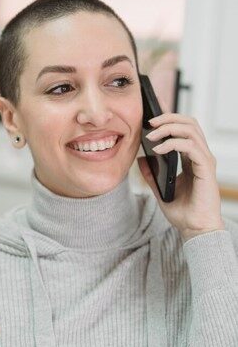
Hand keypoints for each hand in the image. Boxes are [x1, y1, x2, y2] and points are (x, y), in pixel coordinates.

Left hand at [137, 105, 223, 241]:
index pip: (184, 128)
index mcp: (192, 158)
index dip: (169, 118)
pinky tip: (158, 149)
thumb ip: (151, 174)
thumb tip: (140, 159)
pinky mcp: (205, 168)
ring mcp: (205, 161)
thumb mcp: (160, 189)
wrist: (195, 230)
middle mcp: (201, 156)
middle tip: (149, 122)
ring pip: (191, 129)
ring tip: (151, 135)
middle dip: (168, 118)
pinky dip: (173, 143)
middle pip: (189, 123)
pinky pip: (190, 146)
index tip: (151, 117)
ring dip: (168, 128)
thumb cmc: (183, 212)